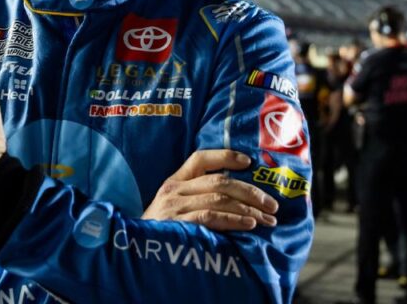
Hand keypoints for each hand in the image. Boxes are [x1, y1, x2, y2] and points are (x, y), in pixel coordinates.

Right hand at [142, 149, 278, 231]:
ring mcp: (174, 206)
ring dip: (248, 209)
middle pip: (219, 181)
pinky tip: (249, 224)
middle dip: (250, 192)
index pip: (200, 158)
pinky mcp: (178, 224)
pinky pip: (211, 218)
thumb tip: (239, 198)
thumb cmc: (160, 229)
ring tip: (267, 219)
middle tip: (272, 205)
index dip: (225, 156)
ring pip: (219, 199)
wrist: (135, 250)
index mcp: (174, 181)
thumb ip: (197, 197)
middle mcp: (174, 189)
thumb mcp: (173, 206)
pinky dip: (233, 219)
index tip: (249, 162)